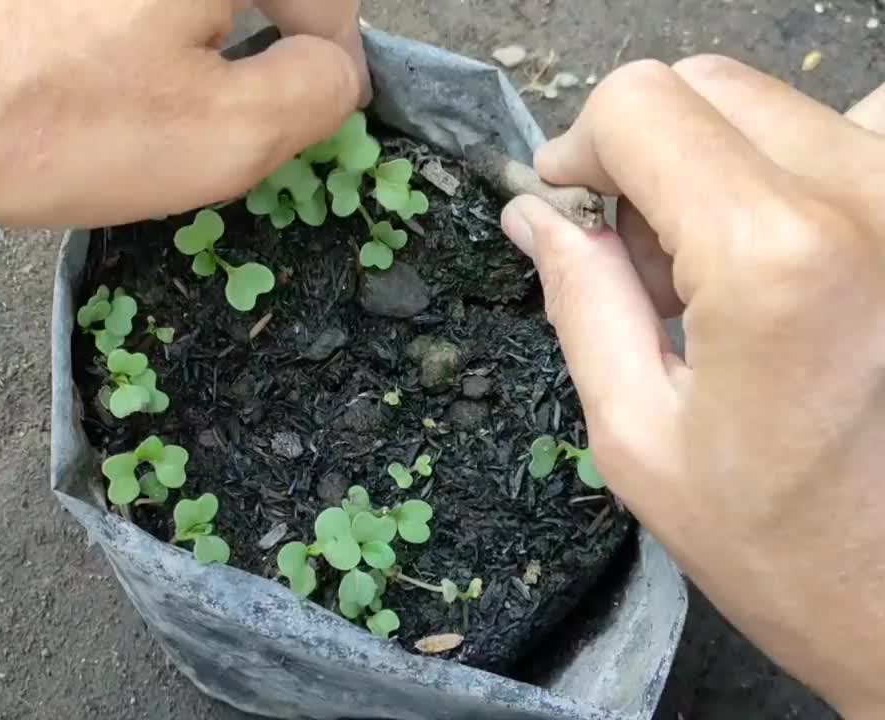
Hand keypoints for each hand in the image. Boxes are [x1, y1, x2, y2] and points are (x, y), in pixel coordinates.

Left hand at [0, 1, 368, 275]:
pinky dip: (110, 49)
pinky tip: (68, 93)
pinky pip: (108, 16)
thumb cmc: (50, 117)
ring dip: (173, 56)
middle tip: (194, 133)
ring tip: (116, 119)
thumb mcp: (225, 133)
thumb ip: (318, 94)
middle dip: (240, 59)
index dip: (327, 59)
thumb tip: (334, 69)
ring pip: (173, 11)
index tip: (297, 117)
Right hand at [500, 56, 884, 717]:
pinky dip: (802, 175)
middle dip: (646, 153)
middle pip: (712, 87)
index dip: (581, 147)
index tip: (565, 202)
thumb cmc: (786, 546)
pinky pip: (860, 139)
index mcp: (776, 256)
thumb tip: (535, 213)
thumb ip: (582, 299)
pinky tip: (794, 262)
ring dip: (724, 161)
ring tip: (721, 267)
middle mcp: (874, 198)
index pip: (643, 105)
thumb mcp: (640, 437)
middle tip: (640, 256)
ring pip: (784, 104)